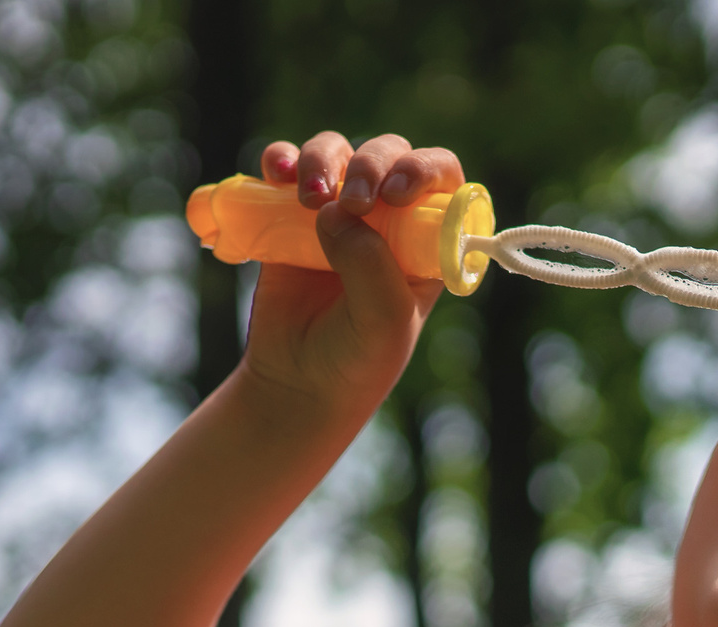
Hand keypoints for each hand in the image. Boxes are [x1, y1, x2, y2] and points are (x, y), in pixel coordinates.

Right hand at [235, 132, 464, 414]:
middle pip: (386, 154)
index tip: (396, 192)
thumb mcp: (382, 320)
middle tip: (351, 203)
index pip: (441, 177)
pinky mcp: (290, 215)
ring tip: (307, 199)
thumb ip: (370, 265)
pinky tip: (276, 174)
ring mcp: (338, 211)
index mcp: (425, 238)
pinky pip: (286, 168)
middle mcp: (387, 216)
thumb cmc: (357, 358)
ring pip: (336, 151)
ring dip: (321, 159)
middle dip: (369, 166)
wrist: (298, 384)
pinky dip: (280, 161)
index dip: (423, 169)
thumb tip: (336, 211)